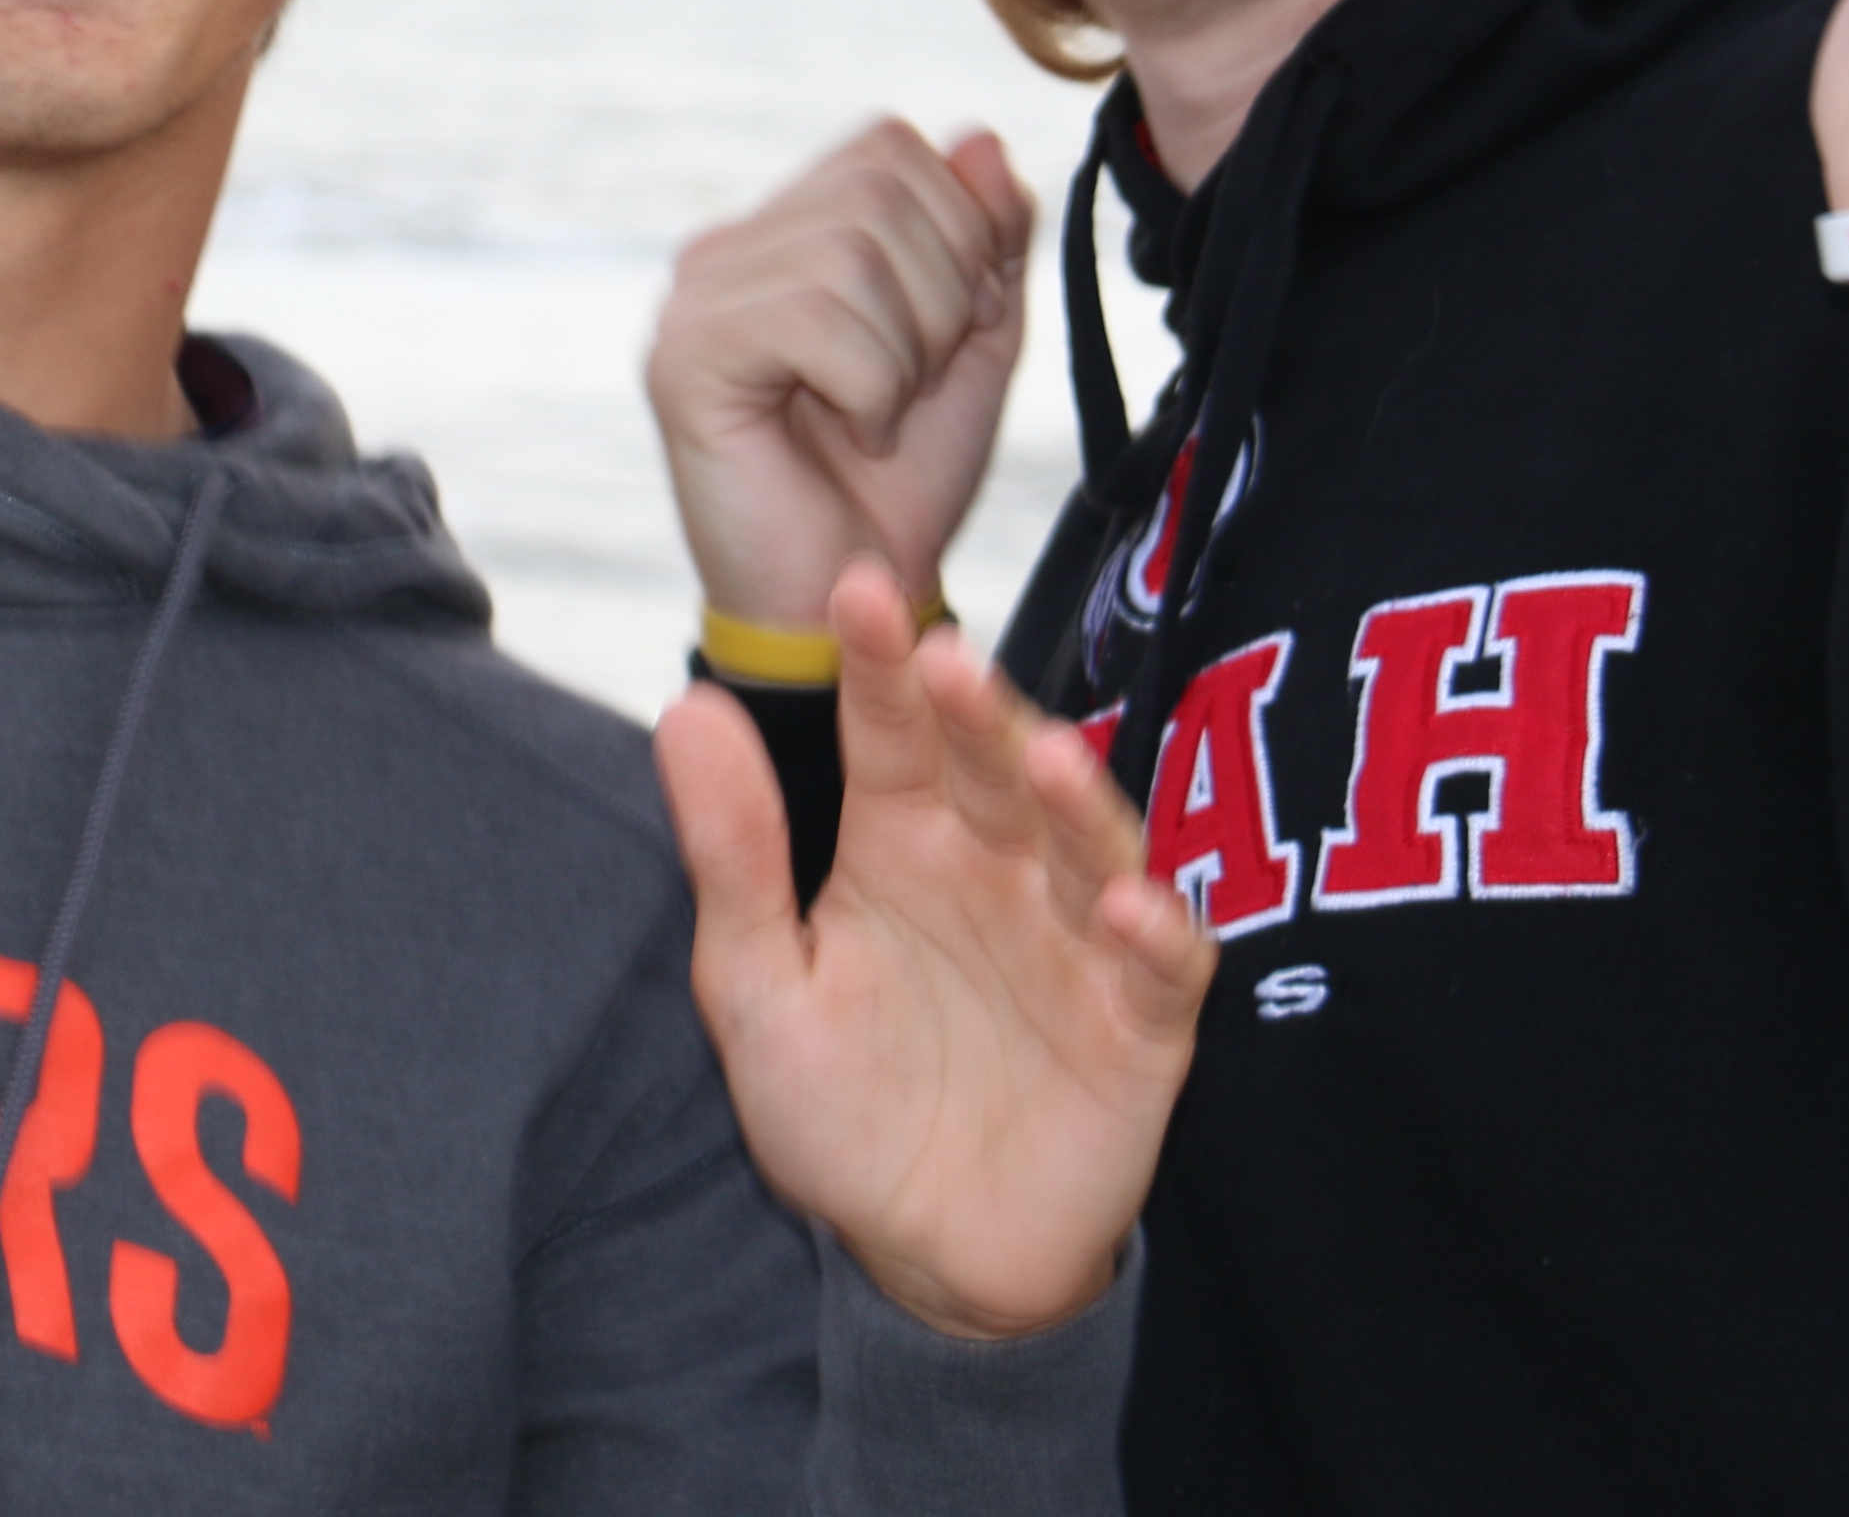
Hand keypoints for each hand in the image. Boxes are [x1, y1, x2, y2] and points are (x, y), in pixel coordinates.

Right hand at [645, 122, 1027, 632]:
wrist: (855, 603)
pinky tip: (853, 432)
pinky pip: (812, 318)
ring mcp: (693, 301)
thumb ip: (989, 237)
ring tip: (880, 416)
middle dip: (943, 294)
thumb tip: (979, 137)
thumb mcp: (979, 341)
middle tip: (917, 386)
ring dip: (907, 352)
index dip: (960, 227)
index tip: (960, 331)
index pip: (889, 144)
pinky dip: (870, 385)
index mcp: (784, 231)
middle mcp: (726, 249)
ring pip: (850, 252)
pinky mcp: (683, 361)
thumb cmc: (903, 480)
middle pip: (877, 187)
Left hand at [657, 564, 1208, 1338]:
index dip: (879, 665)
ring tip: (1052, 759)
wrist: (926, 1257)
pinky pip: (1163, 968)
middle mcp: (998, 870)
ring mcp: (1077, 941)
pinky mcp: (1142, 1026)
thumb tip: (686, 706)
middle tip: (949, 659)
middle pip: (999, 771)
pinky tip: (1127, 908)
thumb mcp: (758, 985)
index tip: (855, 590)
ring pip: (1091, 845)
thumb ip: (732, 853)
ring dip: (1078, 802)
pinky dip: (1154, 933)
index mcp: (902, 844)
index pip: (892, 733)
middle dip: (981, 715)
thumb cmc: (838, 1108)